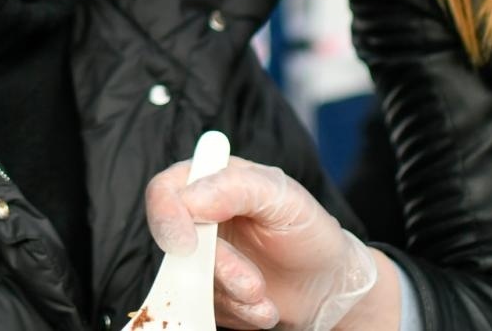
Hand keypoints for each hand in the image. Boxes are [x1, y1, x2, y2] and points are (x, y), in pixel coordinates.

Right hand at [145, 156, 376, 329]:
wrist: (326, 284)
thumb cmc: (307, 231)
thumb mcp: (283, 197)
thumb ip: (236, 187)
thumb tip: (191, 198)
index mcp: (210, 180)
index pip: (165, 189)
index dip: (167, 215)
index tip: (186, 245)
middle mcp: (198, 217)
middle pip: (171, 240)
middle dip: (215, 268)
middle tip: (251, 284)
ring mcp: (199, 257)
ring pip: (186, 279)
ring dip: (230, 293)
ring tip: (263, 294)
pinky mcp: (206, 291)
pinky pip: (203, 306)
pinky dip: (236, 311)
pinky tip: (263, 306)